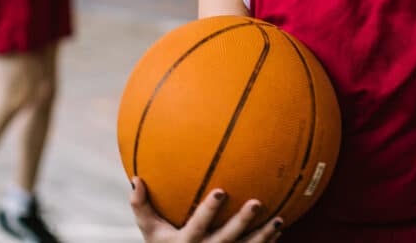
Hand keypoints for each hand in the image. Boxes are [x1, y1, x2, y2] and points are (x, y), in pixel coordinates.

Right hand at [130, 177, 281, 242]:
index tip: (221, 191)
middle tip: (257, 202)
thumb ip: (142, 207)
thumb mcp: (150, 231)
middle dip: (241, 222)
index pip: (197, 226)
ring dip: (264, 236)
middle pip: (227, 239)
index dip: (208, 211)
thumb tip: (136, 179)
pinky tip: (280, 228)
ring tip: (279, 219)